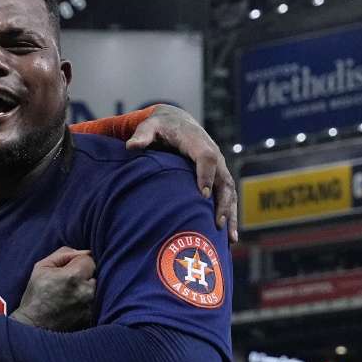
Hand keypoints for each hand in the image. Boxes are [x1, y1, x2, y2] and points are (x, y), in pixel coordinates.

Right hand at [12, 247, 95, 331]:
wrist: (34, 326)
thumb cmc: (36, 295)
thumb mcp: (42, 267)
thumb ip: (64, 253)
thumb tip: (84, 251)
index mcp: (73, 276)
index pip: (89, 259)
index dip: (77, 262)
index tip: (66, 270)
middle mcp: (86, 291)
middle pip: (96, 272)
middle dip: (84, 274)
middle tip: (68, 282)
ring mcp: (90, 306)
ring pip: (97, 287)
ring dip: (87, 287)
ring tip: (71, 294)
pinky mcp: (92, 317)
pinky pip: (96, 301)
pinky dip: (87, 300)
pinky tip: (73, 304)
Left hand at [125, 104, 238, 242]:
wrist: (177, 122)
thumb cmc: (160, 127)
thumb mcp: (149, 127)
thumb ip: (142, 136)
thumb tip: (130, 147)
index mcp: (197, 142)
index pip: (206, 157)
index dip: (206, 175)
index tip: (202, 195)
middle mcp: (213, 154)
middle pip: (223, 179)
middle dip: (222, 201)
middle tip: (216, 223)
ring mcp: (219, 167)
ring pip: (229, 191)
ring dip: (230, 213)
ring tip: (230, 239)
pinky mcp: (219, 177)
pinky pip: (228, 196)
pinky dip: (231, 215)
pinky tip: (230, 238)